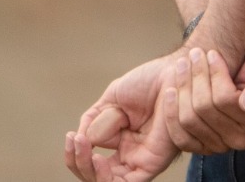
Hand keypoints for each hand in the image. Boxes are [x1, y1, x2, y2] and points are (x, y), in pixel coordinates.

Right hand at [65, 54, 179, 181]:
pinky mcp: (153, 163)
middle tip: (75, 141)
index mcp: (119, 142)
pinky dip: (106, 178)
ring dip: (88, 169)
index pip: (91, 162)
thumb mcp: (110, 101)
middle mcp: (130, 155)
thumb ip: (93, 122)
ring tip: (83, 147)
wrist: (172, 73)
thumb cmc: (147, 83)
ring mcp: (141, 160)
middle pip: (96, 176)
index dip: (76, 154)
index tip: (72, 136)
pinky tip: (97, 158)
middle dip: (78, 163)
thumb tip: (83, 141)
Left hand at [164, 43, 244, 155]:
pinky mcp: (201, 149)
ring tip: (182, 66)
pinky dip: (171, 114)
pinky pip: (180, 137)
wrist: (242, 77)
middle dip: (196, 76)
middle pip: (204, 108)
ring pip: (190, 120)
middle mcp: (241, 139)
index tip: (211, 53)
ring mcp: (220, 147)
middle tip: (194, 54)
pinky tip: (170, 91)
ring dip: (182, 89)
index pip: (225, 99)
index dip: (215, 74)